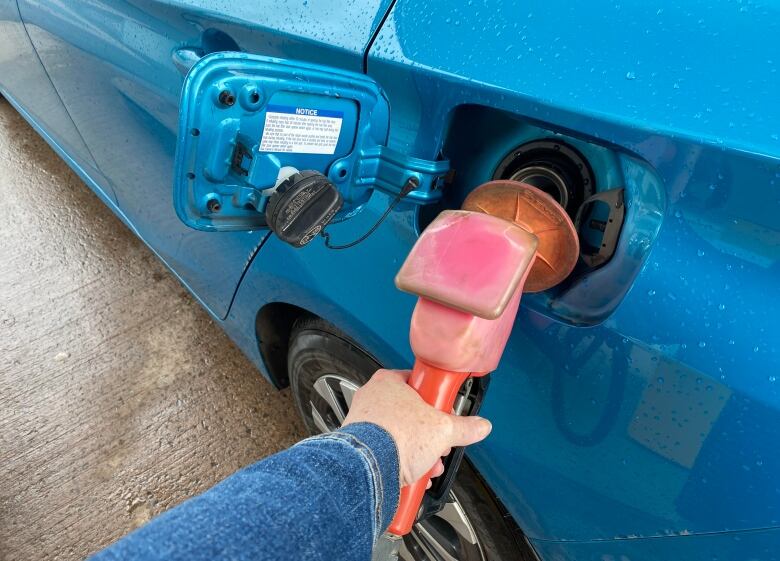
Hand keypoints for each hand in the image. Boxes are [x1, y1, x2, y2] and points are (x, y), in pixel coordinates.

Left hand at [342, 369, 491, 486]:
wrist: (367, 470)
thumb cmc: (394, 438)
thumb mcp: (443, 430)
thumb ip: (464, 427)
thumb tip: (479, 426)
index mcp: (389, 382)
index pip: (418, 382)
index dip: (436, 399)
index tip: (445, 410)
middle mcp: (372, 399)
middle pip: (410, 414)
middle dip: (429, 435)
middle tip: (439, 445)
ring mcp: (362, 423)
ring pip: (399, 435)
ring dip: (418, 453)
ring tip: (427, 466)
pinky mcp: (358, 447)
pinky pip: (385, 452)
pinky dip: (400, 464)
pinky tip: (412, 476)